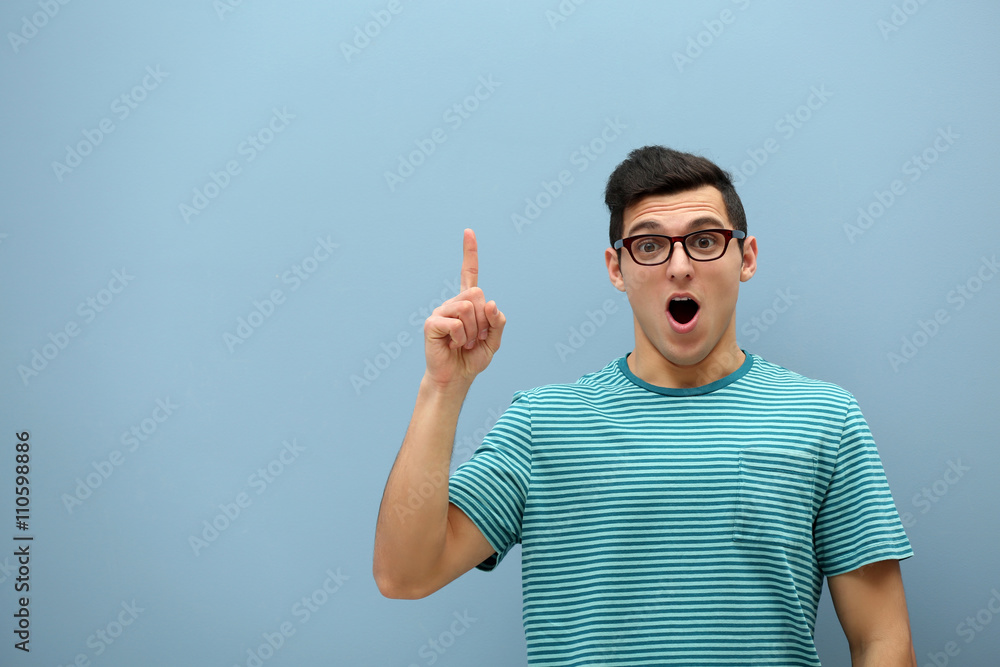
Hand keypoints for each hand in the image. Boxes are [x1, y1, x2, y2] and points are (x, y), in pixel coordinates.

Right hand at [423, 229, 505, 389]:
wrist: (456, 378)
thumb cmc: (472, 358)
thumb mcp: (494, 341)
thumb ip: (498, 322)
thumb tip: (491, 303)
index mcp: (467, 303)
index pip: (469, 273)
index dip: (469, 253)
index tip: (468, 231)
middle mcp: (453, 303)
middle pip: (478, 295)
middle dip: (484, 320)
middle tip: (475, 337)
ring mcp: (441, 311)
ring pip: (468, 308)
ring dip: (473, 331)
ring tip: (464, 342)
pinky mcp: (432, 323)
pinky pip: (456, 323)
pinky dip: (461, 338)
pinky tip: (453, 345)